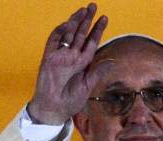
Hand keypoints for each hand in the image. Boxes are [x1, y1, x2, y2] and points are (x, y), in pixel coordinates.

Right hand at [28, 3, 113, 124]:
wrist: (54, 109)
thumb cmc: (70, 101)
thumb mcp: (88, 86)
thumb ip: (98, 72)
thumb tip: (113, 61)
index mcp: (82, 63)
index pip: (91, 42)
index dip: (97, 30)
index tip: (104, 18)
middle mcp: (71, 57)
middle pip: (80, 34)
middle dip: (86, 20)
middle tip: (93, 6)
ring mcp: (60, 56)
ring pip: (67, 34)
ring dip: (75, 22)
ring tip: (83, 10)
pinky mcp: (49, 59)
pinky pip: (53, 42)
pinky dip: (59, 33)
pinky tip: (67, 24)